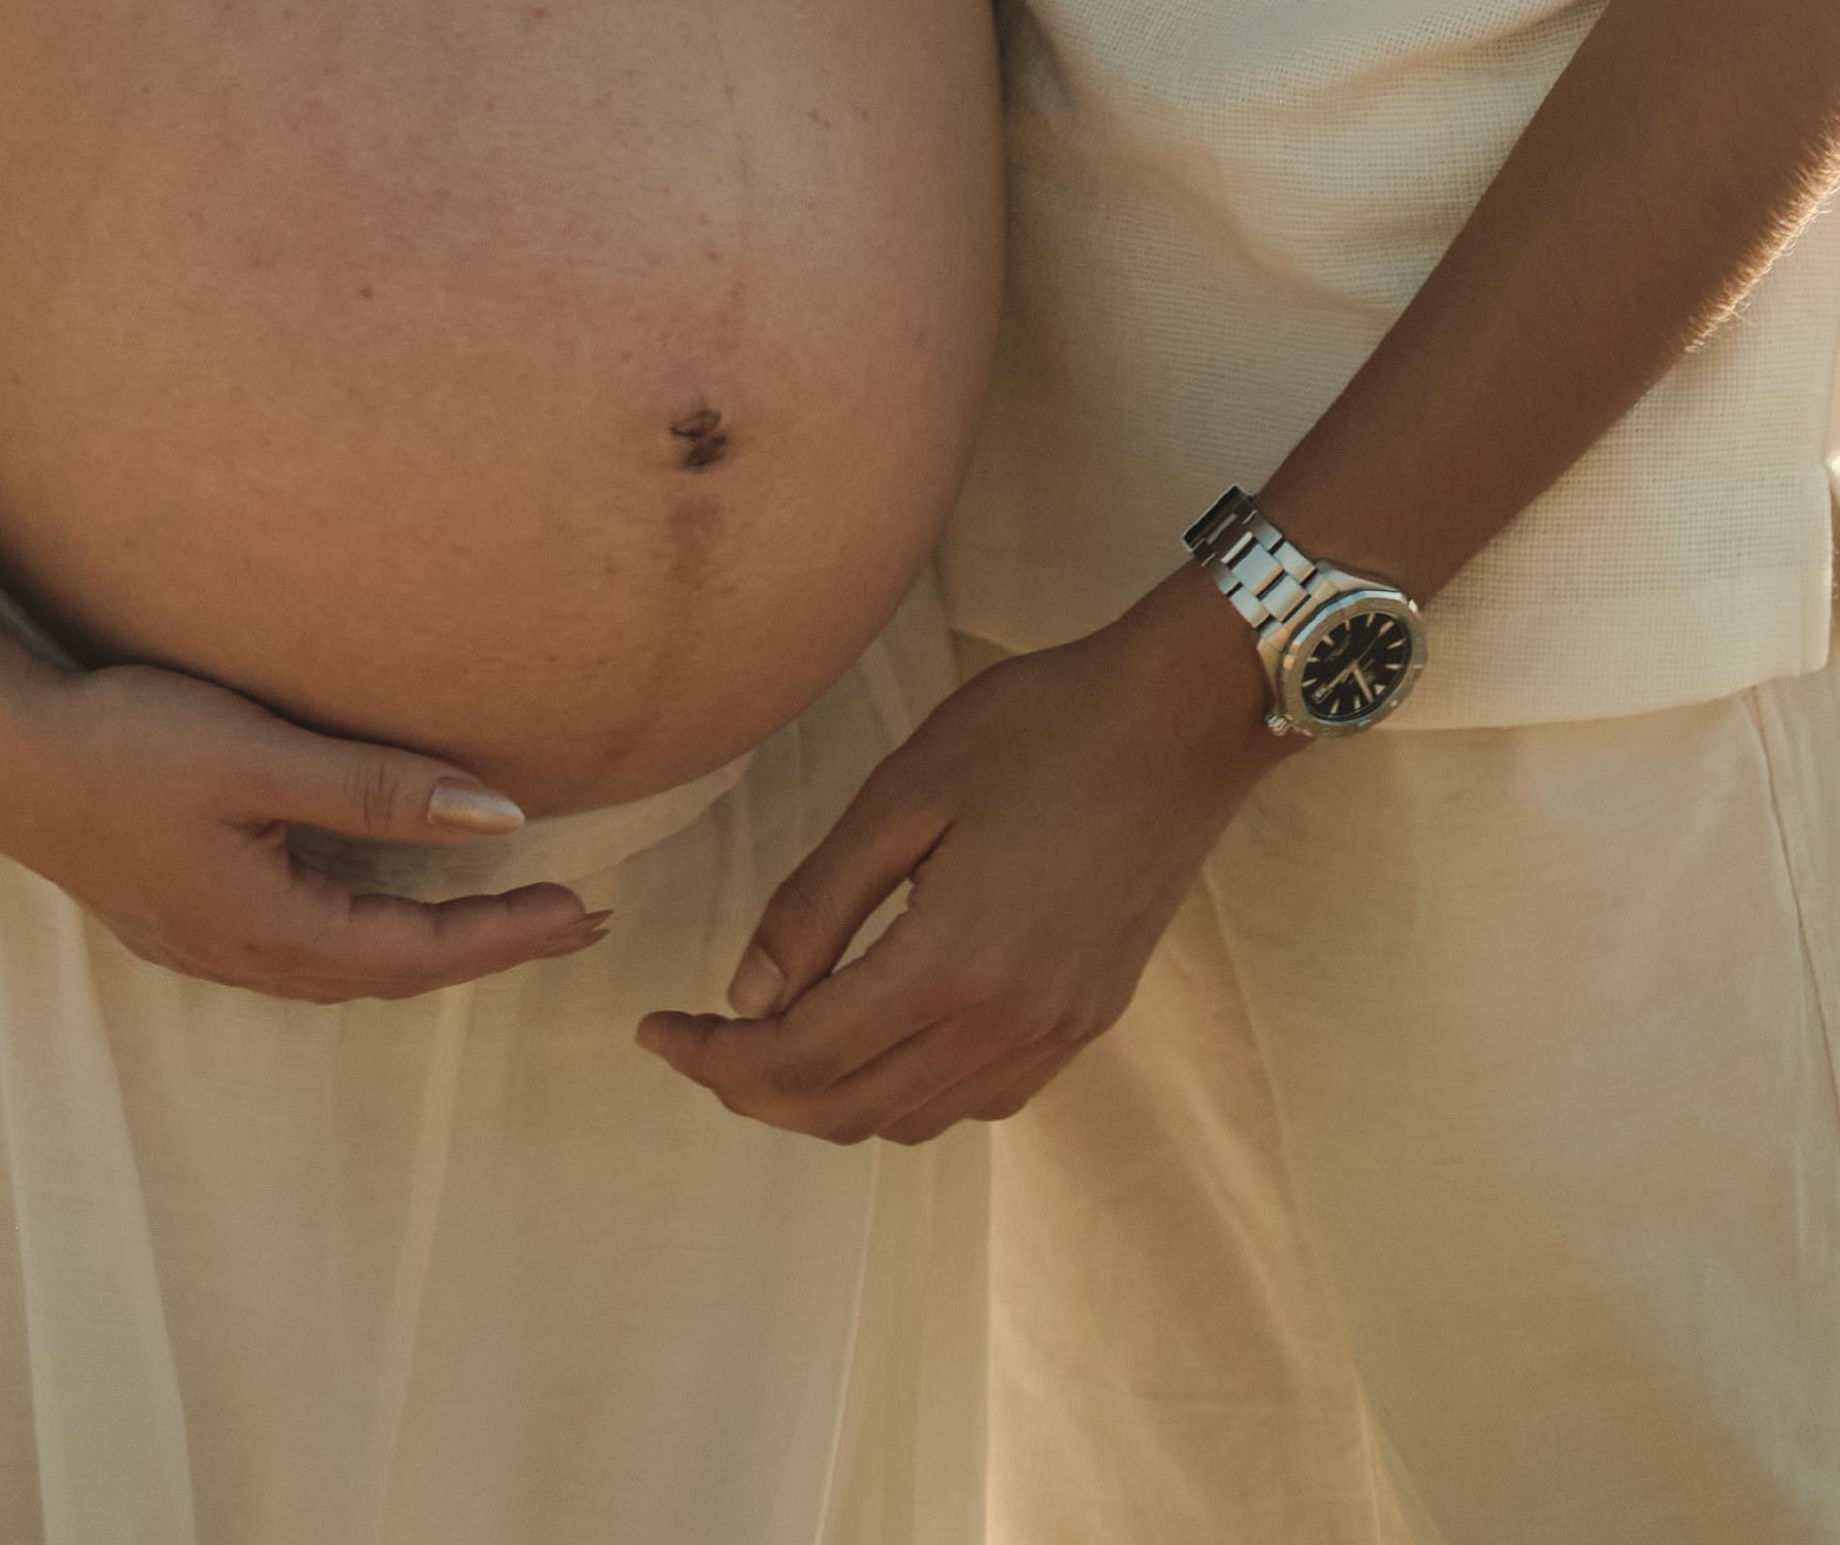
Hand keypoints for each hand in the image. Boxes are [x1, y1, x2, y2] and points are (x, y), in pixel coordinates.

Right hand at [0, 653, 608, 1003]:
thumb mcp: (258, 755)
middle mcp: (245, 958)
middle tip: (570, 918)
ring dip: (428, 946)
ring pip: (346, 967)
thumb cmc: (125, 742)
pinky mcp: (186, 916)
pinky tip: (379, 899)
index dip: (508, 935)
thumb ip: (376, 788)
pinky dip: (368, 933)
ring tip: (499, 914)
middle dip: (486, 948)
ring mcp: (208, 946)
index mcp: (272, 930)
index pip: (421, 953)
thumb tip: (501, 818)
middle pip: (392, 975)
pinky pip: (305, 947)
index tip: (583, 910)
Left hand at [638, 582, 1276, 1145]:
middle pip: (847, 1110)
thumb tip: (747, 997)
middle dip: (755, 1090)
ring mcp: (1056, 1034)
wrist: (1184, 718)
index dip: (715, 1058)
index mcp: (951, 966)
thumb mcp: (907, 789)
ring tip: (773, 1035)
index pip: (801, 1059)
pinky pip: (976, 1099)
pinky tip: (876, 1034)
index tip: (655, 1029)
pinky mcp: (1088, 1021)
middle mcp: (1006, 1025)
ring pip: (910, 1120)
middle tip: (698, 1041)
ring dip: (828, 1098)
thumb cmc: (1040, 727)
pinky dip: (904, 1091)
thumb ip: (818, 903)